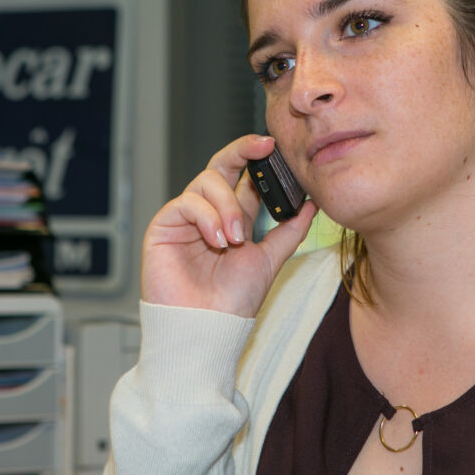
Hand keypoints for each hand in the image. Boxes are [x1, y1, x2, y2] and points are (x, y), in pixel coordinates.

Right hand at [141, 134, 317, 317]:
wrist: (207, 328)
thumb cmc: (233, 302)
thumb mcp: (270, 259)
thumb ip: (289, 230)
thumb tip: (311, 204)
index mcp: (234, 217)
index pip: (245, 177)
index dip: (258, 159)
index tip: (277, 147)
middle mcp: (209, 212)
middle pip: (222, 165)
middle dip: (242, 151)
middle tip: (264, 147)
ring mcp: (186, 217)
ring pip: (208, 181)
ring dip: (228, 206)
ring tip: (236, 238)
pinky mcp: (163, 225)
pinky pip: (187, 202)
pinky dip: (207, 217)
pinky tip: (217, 240)